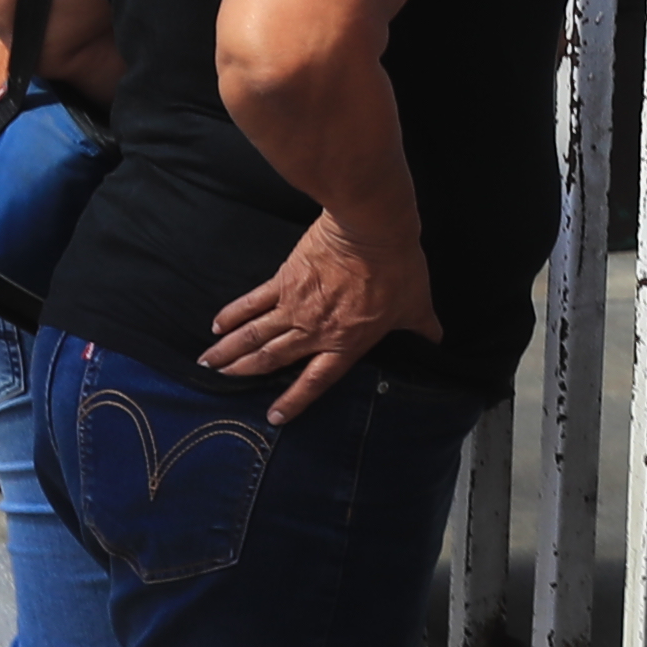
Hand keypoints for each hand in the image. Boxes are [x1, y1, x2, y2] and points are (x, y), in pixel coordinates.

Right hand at [202, 212, 443, 417]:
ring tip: (208, 363)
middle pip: (272, 358)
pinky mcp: (283, 281)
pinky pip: (251, 303)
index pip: (316, 380)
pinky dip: (232, 315)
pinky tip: (216, 326)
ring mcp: (294, 306)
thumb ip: (423, 328)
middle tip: (220, 381)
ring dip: (229, 351)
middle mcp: (314, 331)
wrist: (371, 230)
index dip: (295, 400)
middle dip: (244, 372)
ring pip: (254, 335)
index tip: (274, 416)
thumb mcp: (416, 305)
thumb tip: (438, 341)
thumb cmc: (397, 268)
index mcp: (346, 342)